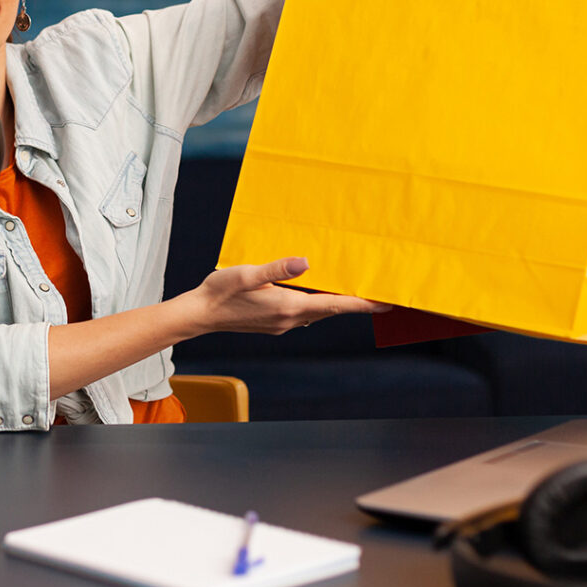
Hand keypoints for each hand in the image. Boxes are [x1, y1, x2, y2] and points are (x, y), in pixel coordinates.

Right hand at [194, 257, 390, 335]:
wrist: (200, 314)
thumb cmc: (220, 291)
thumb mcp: (248, 273)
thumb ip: (277, 268)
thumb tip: (305, 262)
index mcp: (288, 306)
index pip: (334, 305)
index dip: (361, 303)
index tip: (385, 303)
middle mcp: (289, 319)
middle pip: (331, 311)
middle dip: (355, 303)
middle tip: (379, 296)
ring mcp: (282, 324)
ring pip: (317, 314)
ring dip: (336, 305)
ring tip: (352, 293)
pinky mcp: (273, 323)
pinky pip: (304, 315)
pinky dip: (317, 306)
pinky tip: (314, 295)